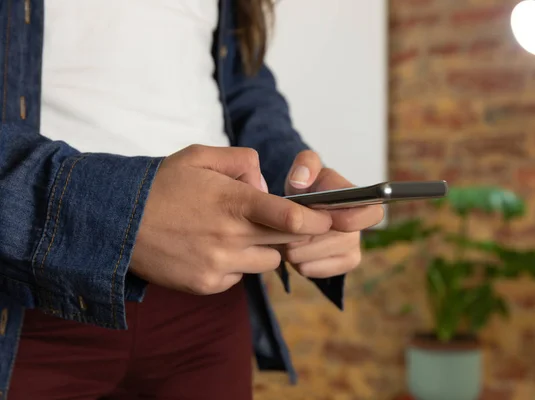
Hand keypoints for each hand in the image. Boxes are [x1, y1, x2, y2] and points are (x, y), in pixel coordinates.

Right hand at [130, 145, 331, 294]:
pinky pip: (240, 276)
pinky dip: (238, 264)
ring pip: (267, 262)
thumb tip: (264, 185)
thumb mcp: (200, 156)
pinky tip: (214, 248)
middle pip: (287, 242)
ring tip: (235, 231)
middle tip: (283, 221)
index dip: (318, 220)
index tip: (329, 218)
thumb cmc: (161, 185)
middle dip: (294, 233)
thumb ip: (241, 162)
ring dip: (263, 248)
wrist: (117, 222)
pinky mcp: (207, 284)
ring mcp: (219, 265)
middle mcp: (230, 237)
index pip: (291, 217)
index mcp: (233, 202)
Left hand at [282, 150, 383, 277]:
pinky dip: (303, 264)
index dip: (354, 220)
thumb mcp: (303, 170)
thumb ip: (305, 164)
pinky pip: (319, 269)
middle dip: (309, 236)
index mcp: (357, 197)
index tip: (331, 220)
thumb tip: (302, 179)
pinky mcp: (345, 262)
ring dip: (299, 250)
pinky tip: (296, 254)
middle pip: (340, 239)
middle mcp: (361, 221)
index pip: (373, 213)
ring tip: (287, 240)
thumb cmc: (306, 188)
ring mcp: (354, 243)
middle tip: (287, 231)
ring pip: (324, 255)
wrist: (297, 211)